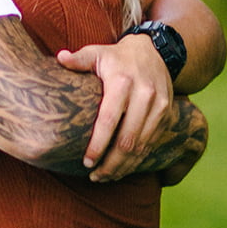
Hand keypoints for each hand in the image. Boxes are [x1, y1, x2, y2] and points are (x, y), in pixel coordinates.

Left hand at [57, 31, 172, 179]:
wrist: (155, 50)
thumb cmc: (117, 57)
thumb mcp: (97, 52)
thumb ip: (78, 59)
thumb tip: (60, 58)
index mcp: (123, 81)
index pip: (110, 119)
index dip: (98, 144)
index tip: (86, 162)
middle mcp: (144, 95)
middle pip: (127, 140)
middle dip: (111, 163)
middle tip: (94, 176)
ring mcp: (159, 107)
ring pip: (142, 146)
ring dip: (124, 166)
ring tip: (106, 177)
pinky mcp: (167, 115)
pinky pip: (152, 143)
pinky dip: (138, 160)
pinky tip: (123, 168)